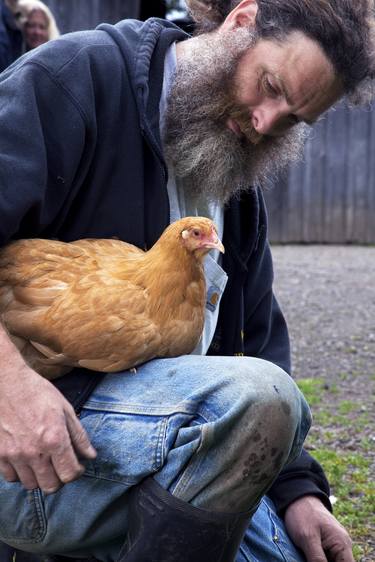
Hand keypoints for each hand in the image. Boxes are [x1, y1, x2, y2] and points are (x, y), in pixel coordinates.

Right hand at [0, 362, 95, 493]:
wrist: (8, 383)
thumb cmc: (38, 392)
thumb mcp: (65, 409)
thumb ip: (79, 436)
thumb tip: (90, 455)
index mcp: (54, 440)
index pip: (70, 474)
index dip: (77, 472)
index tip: (77, 465)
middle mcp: (35, 452)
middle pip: (51, 486)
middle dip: (60, 478)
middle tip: (61, 466)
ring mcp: (15, 455)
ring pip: (31, 485)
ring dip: (40, 477)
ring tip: (44, 463)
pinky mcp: (0, 454)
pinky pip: (11, 478)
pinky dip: (20, 473)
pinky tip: (26, 460)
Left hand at [284, 495, 353, 561]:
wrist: (297, 498)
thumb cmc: (302, 514)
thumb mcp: (307, 538)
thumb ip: (318, 559)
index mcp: (342, 544)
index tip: (317, 561)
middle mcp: (343, 546)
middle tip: (310, 556)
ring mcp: (336, 545)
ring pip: (332, 561)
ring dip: (320, 560)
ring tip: (308, 552)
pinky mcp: (328, 544)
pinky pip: (326, 557)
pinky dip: (318, 558)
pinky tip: (307, 553)